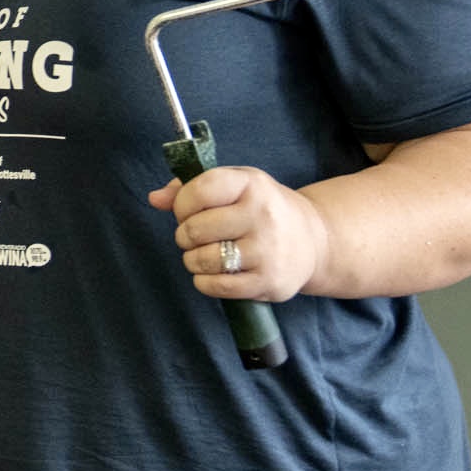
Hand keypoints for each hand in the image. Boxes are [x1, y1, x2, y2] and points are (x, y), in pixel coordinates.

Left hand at [151, 166, 330, 303]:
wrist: (315, 241)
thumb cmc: (262, 210)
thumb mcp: (234, 187)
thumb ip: (191, 188)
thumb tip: (154, 199)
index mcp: (252, 185)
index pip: (199, 190)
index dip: (182, 204)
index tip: (187, 211)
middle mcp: (262, 216)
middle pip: (195, 229)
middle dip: (185, 235)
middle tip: (194, 237)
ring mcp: (268, 250)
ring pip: (203, 259)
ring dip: (192, 260)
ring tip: (203, 254)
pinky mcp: (269, 282)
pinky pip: (217, 286)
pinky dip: (203, 282)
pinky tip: (211, 274)